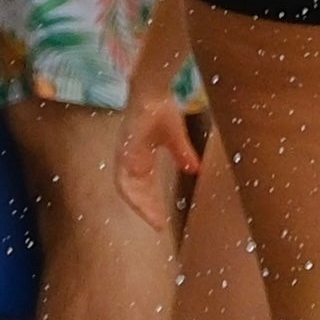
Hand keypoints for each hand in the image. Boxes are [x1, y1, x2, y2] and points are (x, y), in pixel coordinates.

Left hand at [114, 88, 199, 226]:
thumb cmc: (161, 110)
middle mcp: (130, 161)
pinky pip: (125, 179)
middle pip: (136, 192)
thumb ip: (183, 154)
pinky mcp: (124, 153)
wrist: (152, 93)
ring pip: (128, 189)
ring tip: (154, 219)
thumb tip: (195, 170)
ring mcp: (125, 157)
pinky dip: (133, 192)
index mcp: (141, 158)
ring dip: (140, 205)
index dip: (152, 202)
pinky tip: (143, 202)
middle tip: (160, 226)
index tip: (163, 219)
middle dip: (147, 209)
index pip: (145, 186)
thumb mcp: (175, 138)